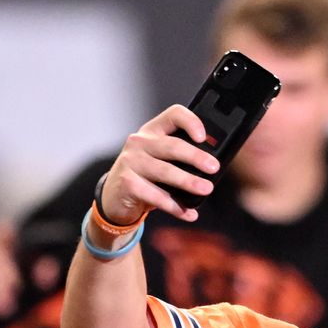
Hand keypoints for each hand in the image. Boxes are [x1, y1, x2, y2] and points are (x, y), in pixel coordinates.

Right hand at [97, 105, 218, 226]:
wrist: (114, 197)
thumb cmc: (144, 176)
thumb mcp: (159, 159)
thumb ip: (179, 157)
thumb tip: (211, 167)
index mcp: (152, 130)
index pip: (173, 115)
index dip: (191, 122)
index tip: (203, 137)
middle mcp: (140, 142)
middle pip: (172, 146)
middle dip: (196, 157)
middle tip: (213, 167)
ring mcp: (131, 162)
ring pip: (165, 171)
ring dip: (188, 182)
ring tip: (206, 189)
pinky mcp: (128, 183)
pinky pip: (156, 196)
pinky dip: (175, 206)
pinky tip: (188, 213)